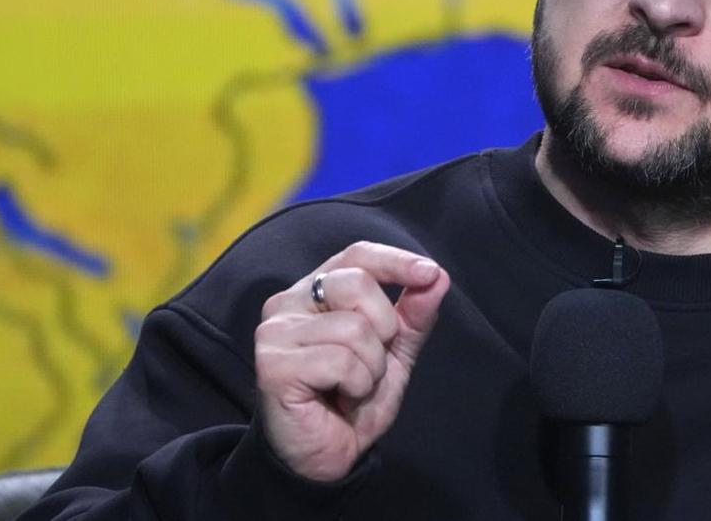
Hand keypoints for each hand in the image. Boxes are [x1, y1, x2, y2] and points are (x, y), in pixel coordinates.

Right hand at [254, 241, 449, 481]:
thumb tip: (437, 277)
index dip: (395, 260)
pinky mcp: (273, 364)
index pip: (356, 255)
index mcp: (315, 290)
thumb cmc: (353, 398)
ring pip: (353, 329)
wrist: (329, 456)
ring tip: (353, 386)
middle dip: (383, 329)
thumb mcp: (394, 352)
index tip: (429, 273)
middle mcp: (288, 303)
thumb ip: (413, 315)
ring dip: (371, 367)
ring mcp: (276, 332)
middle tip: (370, 364)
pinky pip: (341, 361)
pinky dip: (356, 385)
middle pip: (357, 284)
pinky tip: (339, 398)